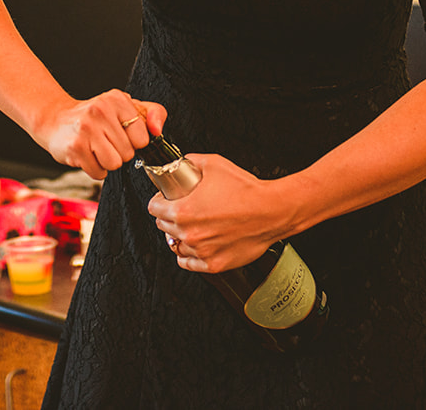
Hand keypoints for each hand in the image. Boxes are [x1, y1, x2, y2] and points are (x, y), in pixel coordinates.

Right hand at [30, 91, 166, 180]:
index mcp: (117, 99)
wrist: (55, 120)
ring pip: (115, 164)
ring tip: (96, 149)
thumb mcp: (125, 107)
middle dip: (119, 153)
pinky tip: (86, 154)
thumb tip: (158, 129)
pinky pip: (98, 172)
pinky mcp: (75, 147)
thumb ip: (152, 112)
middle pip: (129, 153)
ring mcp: (86, 128)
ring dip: (106, 162)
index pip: (143, 137)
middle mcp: (101, 110)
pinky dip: (94, 168)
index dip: (134, 142)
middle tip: (104, 141)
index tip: (120, 134)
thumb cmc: (94, 116)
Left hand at [147, 153, 299, 273]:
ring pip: (175, 244)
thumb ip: (191, 162)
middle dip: (168, 216)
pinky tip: (194, 244)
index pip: (153, 208)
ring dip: (178, 235)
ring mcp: (201, 251)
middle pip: (163, 226)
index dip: (158, 201)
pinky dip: (188, 254)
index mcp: (184, 211)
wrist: (272, 211)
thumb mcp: (214, 164)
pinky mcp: (214, 264)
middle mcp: (190, 233)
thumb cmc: (247, 190)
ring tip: (190, 226)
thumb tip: (180, 163)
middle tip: (181, 209)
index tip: (163, 199)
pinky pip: (188, 262)